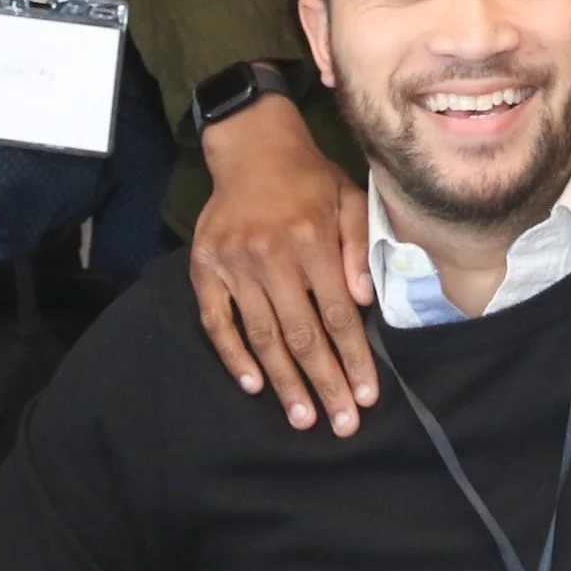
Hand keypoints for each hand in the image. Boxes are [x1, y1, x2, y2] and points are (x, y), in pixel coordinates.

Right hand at [194, 94, 374, 434]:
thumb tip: (363, 300)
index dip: (353, 359)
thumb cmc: (309, 179)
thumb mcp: (349, 198)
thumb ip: (359, 247)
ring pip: (262, 336)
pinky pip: (217, 322)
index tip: (366, 396)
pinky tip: (252, 385)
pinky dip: (233, 356)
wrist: (251, 146)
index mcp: (311, 240)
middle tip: (341, 424)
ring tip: (302, 418)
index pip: (338, 315)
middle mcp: (270, 256)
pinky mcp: (205, 268)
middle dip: (325, 383)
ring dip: (283, 382)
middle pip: (302, 335)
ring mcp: (233, 264)